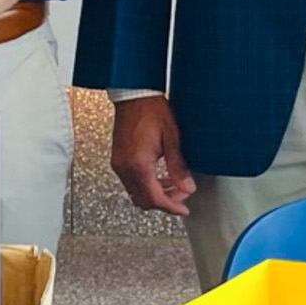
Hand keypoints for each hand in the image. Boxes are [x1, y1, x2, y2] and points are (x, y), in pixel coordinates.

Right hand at [111, 96, 195, 216]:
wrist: (133, 94)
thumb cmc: (151, 109)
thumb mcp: (171, 138)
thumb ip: (179, 166)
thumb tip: (187, 188)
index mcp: (138, 164)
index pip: (155, 198)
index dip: (171, 208)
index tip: (183, 210)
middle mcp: (124, 167)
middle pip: (143, 201)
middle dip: (164, 203)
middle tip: (182, 195)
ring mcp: (119, 164)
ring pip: (136, 193)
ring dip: (155, 194)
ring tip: (174, 185)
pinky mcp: (118, 159)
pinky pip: (131, 182)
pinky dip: (146, 185)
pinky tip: (160, 176)